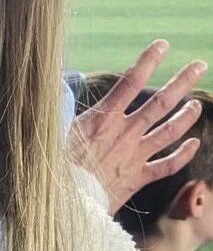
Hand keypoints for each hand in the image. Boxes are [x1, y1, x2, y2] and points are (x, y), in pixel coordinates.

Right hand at [68, 40, 207, 214]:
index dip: (147, 61)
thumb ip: (60, 112)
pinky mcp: (137, 178)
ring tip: (197, 104)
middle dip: (182, 81)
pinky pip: (168, 165)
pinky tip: (194, 143)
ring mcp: (134, 156)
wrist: (64, 204)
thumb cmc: (53, 169)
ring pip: (170, 131)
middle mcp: (124, 134)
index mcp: (102, 119)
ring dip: (187, 115)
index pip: (129, 82)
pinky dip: (184, 154)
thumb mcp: (52, 134)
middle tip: (199, 66)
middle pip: (160, 103)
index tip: (162, 45)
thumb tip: (54, 90)